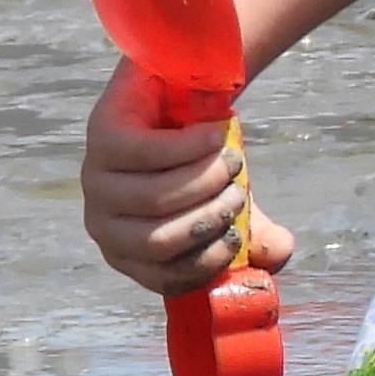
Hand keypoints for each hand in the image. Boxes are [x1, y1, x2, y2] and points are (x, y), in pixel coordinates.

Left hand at [80, 64, 292, 301]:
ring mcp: (98, 183)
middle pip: (158, 240)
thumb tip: (276, 251)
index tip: (238, 233)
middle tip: (239, 189)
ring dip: (205, 179)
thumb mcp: (234, 207)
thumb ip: (258, 237)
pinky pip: (147, 152)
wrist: (178, 99)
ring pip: (154, 197)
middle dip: (210, 217)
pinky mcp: (102, 139)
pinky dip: (190, 146)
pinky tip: (213, 135)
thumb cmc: (201, 165)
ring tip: (232, 159)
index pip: (166, 277)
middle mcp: (105, 226)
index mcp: (132, 255)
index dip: (208, 260)